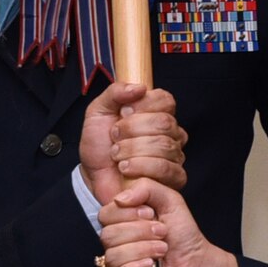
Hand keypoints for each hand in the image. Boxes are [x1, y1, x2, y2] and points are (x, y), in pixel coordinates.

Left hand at [79, 81, 186, 205]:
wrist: (92, 176)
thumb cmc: (99, 145)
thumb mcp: (98, 111)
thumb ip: (115, 92)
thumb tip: (140, 88)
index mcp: (156, 113)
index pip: (166, 100)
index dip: (142, 106)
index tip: (122, 114)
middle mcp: (170, 133)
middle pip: (164, 123)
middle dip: (132, 130)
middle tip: (115, 137)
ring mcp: (174, 156)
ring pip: (164, 145)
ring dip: (132, 150)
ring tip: (117, 155)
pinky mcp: (174, 179)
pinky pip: (166, 168)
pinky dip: (141, 168)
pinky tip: (127, 169)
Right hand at [97, 179, 239, 266]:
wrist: (197, 263)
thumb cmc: (183, 234)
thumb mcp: (169, 200)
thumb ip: (145, 187)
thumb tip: (120, 198)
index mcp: (122, 221)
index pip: (105, 214)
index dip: (127, 213)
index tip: (151, 214)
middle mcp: (117, 242)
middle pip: (107, 235)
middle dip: (140, 231)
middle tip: (162, 232)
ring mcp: (119, 265)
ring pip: (113, 255)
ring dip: (143, 249)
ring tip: (162, 250)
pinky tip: (151, 266)